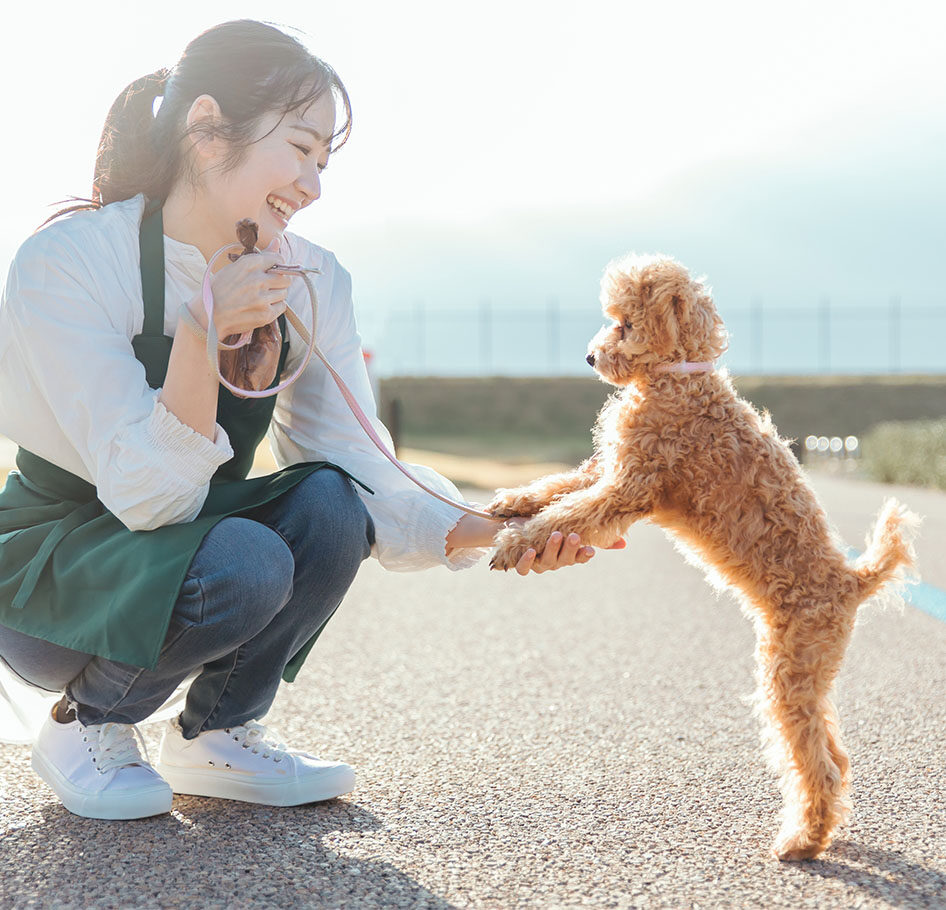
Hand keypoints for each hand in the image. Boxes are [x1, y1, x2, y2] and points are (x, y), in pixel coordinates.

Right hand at [194, 250, 291, 337]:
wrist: (208, 314)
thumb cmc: (219, 289)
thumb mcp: (235, 267)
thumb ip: (260, 256)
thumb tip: (277, 242)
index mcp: (249, 264)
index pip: (277, 259)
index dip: (277, 265)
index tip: (273, 270)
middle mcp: (257, 280)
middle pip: (285, 278)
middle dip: (279, 281)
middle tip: (268, 286)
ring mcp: (262, 298)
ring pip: (284, 292)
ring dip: (276, 295)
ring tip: (262, 297)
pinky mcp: (265, 314)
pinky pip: (282, 306)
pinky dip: (275, 307)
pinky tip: (262, 306)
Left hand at [492, 518, 625, 574]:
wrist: (512, 527)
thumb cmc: (544, 525)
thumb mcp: (566, 524)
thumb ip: (590, 529)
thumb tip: (624, 544)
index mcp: (568, 553)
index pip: (580, 557)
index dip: (584, 555)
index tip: (590, 550)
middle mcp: (555, 561)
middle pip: (565, 559)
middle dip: (570, 548)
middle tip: (574, 536)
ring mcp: (538, 563)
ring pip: (546, 562)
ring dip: (552, 549)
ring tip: (556, 535)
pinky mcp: (521, 563)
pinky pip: (524, 567)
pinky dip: (527, 561)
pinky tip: (532, 551)